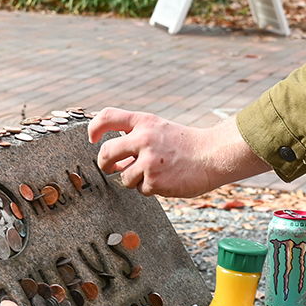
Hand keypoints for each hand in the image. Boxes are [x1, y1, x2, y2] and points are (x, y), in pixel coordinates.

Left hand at [88, 108, 266, 197]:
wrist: (213, 155)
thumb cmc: (187, 144)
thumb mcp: (161, 130)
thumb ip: (138, 138)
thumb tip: (115, 159)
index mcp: (144, 122)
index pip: (108, 116)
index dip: (94, 127)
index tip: (92, 138)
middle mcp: (143, 139)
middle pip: (106, 152)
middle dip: (104, 163)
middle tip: (110, 167)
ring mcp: (148, 161)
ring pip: (124, 176)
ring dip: (135, 179)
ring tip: (156, 173)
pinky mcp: (154, 181)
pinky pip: (141, 189)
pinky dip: (151, 188)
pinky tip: (167, 180)